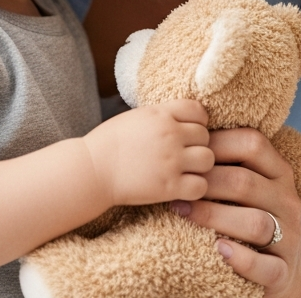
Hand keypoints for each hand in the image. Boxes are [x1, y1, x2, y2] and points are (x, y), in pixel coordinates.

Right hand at [82, 99, 213, 205]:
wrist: (92, 170)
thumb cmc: (108, 143)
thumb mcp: (135, 117)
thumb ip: (160, 116)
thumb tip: (180, 119)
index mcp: (161, 115)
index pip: (198, 111)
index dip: (198, 122)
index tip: (189, 132)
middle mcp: (170, 135)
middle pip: (205, 136)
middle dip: (197, 145)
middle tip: (183, 155)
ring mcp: (171, 161)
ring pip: (208, 159)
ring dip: (199, 166)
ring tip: (185, 171)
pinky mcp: (169, 186)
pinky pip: (201, 186)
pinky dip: (195, 188)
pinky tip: (181, 187)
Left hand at [174, 128, 300, 297]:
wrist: (281, 267)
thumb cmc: (248, 215)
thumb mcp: (246, 186)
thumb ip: (226, 162)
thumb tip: (182, 129)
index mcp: (279, 172)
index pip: (253, 144)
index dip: (216, 144)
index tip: (185, 151)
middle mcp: (287, 200)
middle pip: (245, 182)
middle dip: (205, 182)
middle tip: (175, 187)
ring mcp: (289, 237)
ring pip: (255, 223)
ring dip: (214, 217)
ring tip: (183, 213)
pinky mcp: (283, 270)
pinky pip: (266, 267)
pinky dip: (242, 259)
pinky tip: (218, 250)